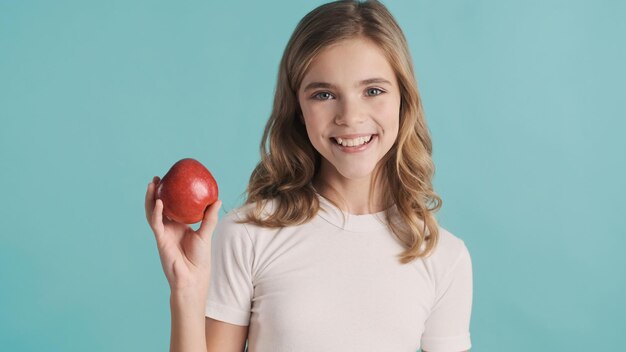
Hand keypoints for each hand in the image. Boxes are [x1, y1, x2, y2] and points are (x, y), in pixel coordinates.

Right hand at [145, 176, 221, 292]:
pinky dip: (156, 212)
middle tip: (158, 178)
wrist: (193, 278)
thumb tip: (218, 200)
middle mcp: (169, 228)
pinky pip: (156, 224)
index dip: (170, 195)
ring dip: (151, 198)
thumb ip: (209, 218)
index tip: (172, 180)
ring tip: (152, 184)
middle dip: (156, 192)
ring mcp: (163, 234)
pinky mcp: (160, 240)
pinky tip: (158, 201)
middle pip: (159, 207)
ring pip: (153, 212)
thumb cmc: (200, 260)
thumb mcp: (205, 234)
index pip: (172, 207)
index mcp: (179, 226)